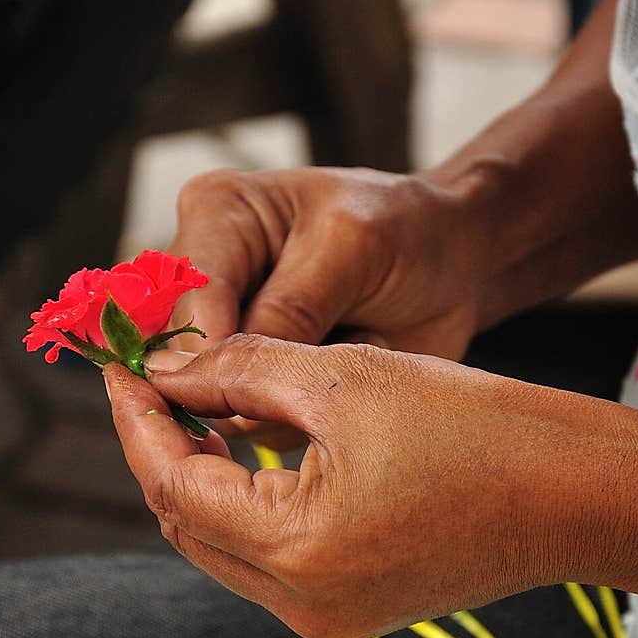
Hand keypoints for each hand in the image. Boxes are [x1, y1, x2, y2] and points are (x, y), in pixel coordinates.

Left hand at [103, 336, 613, 637]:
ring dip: (203, 484)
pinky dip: (250, 512)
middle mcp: (302, 606)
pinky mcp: (355, 616)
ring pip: (224, 549)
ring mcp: (329, 621)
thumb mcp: (344, 377)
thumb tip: (166, 372)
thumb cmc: (477, 427)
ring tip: (204, 411)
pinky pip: (271, 565)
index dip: (135, 421)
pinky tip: (258, 457)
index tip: (121, 367)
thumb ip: (237, 372)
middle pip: (187, 526)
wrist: (576, 496)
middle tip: (158, 384)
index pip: (170, 486)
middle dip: (162, 453)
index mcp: (295, 550)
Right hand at [165, 165, 489, 450]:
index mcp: (218, 216)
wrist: (452, 267)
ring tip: (344, 359)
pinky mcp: (262, 379)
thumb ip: (290, 308)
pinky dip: (305, 415)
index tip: (245, 391)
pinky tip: (342, 383)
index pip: (184, 297)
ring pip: (222, 400)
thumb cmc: (406, 233)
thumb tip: (231, 372)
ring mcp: (234, 335)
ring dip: (288, 398)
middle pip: (186, 356)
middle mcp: (211, 276)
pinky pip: (261, 422)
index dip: (207, 352)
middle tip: (319, 375)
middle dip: (251, 380)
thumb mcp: (353, 250)